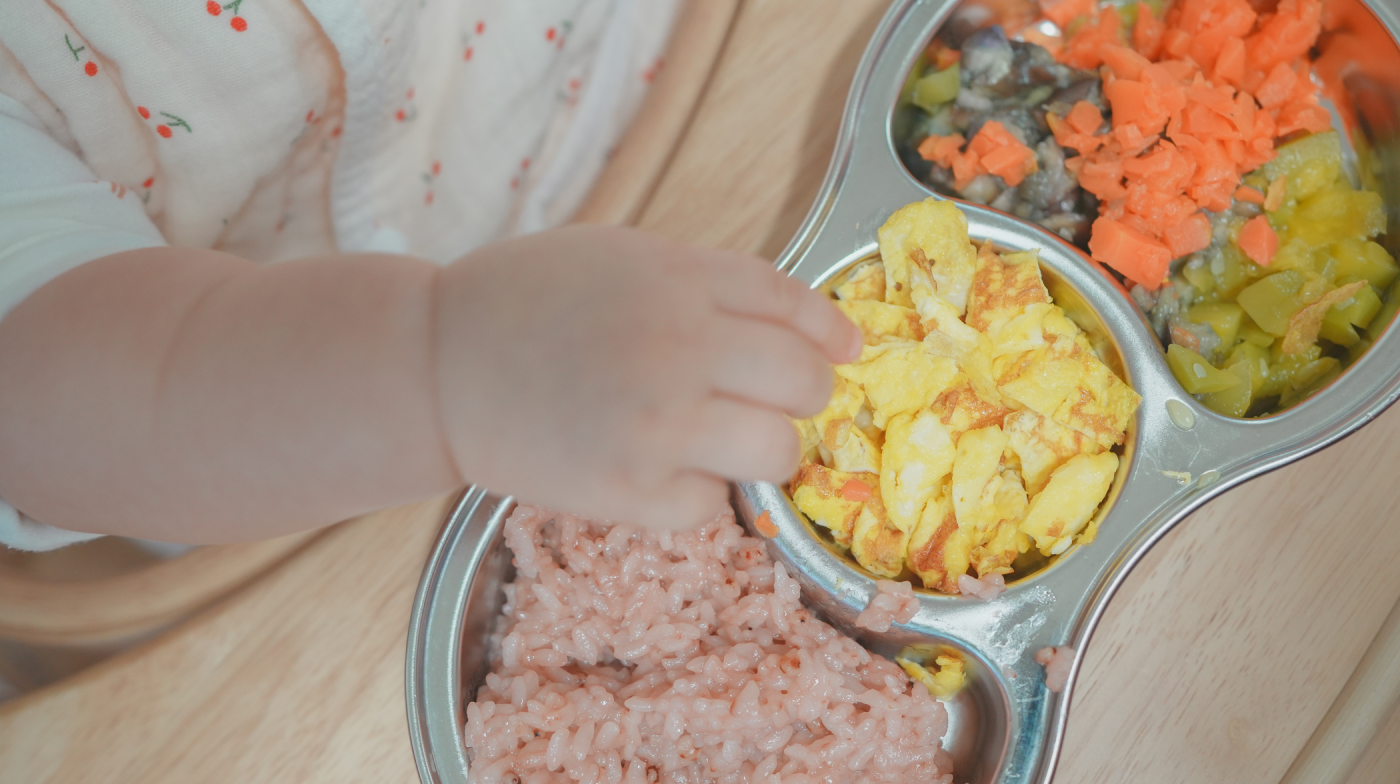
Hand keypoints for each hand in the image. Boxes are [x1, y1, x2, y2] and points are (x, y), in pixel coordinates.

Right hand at [434, 224, 861, 529]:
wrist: (436, 367)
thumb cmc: (523, 302)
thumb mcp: (621, 256)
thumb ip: (705, 283)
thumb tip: (798, 326)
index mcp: (679, 280)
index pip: (794, 306)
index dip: (831, 331)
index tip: (846, 350)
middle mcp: (680, 348)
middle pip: (804, 385)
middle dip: (801, 395)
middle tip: (772, 401)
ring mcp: (658, 424)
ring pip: (776, 453)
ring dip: (760, 447)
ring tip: (719, 439)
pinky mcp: (630, 491)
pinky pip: (713, 504)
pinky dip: (699, 491)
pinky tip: (660, 468)